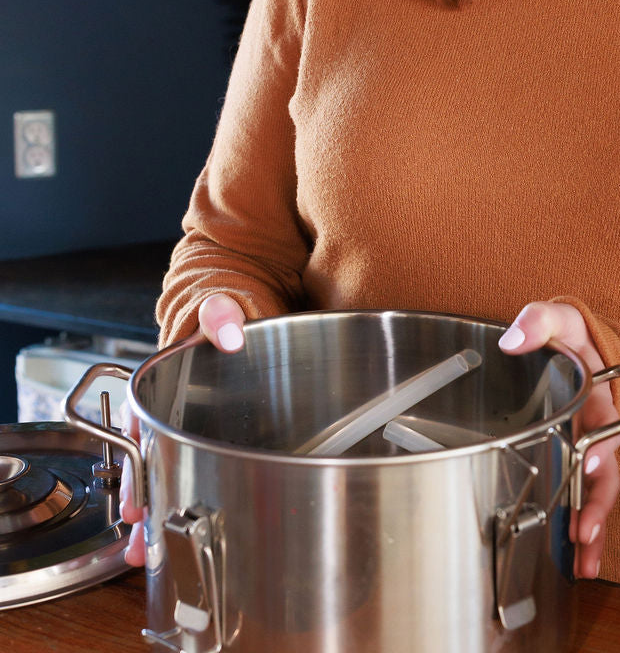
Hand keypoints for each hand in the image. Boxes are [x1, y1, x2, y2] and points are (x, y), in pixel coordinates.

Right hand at [119, 293, 246, 564]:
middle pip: (149, 460)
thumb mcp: (219, 306)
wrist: (246, 312)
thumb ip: (221, 314)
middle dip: (142, 501)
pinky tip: (194, 518)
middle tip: (139, 539)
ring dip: (160, 507)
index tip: (134, 500)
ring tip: (150, 552)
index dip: (137, 466)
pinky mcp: (223, 431)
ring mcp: (196, 422)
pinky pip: (201, 465)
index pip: (141, 429)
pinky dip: (191, 492)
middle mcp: (174, 407)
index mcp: (164, 381)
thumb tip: (229, 334)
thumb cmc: (223, 312)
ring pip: (170, 469)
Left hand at [498, 301, 619, 579]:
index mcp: (598, 398)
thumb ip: (541, 321)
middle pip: (604, 473)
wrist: (582, 351)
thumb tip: (513, 339)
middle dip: (595, 505)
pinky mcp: (578, 467)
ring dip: (593, 530)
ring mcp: (590, 452)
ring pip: (596, 497)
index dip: (601, 447)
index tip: (589, 465)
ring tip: (584, 562)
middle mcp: (599, 431)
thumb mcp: (562, 322)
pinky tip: (576, 562)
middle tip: (583, 531)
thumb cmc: (572, 338)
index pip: (604, 424)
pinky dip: (585, 533)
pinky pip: (585, 502)